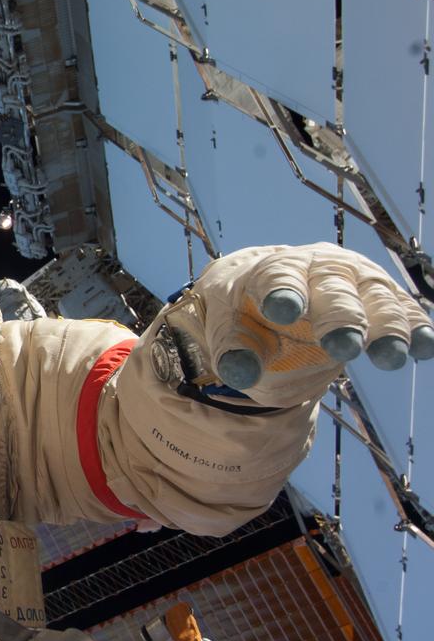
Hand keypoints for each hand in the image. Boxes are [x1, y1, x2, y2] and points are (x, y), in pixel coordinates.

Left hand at [174, 243, 432, 406]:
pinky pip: (402, 309)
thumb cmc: (244, 310)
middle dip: (340, 317)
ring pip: (375, 299)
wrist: (270, 292)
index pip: (279, 278)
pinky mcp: (380, 296)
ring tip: (390, 356)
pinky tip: (425, 347)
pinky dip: (414, 327)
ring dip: (385, 327)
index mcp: (276, 269)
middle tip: (342, 346)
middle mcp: (319, 268)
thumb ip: (233, 346)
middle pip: (333, 290)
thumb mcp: (227, 324)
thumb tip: (239, 372)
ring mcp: (355, 279)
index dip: (283, 293)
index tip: (282, 311)